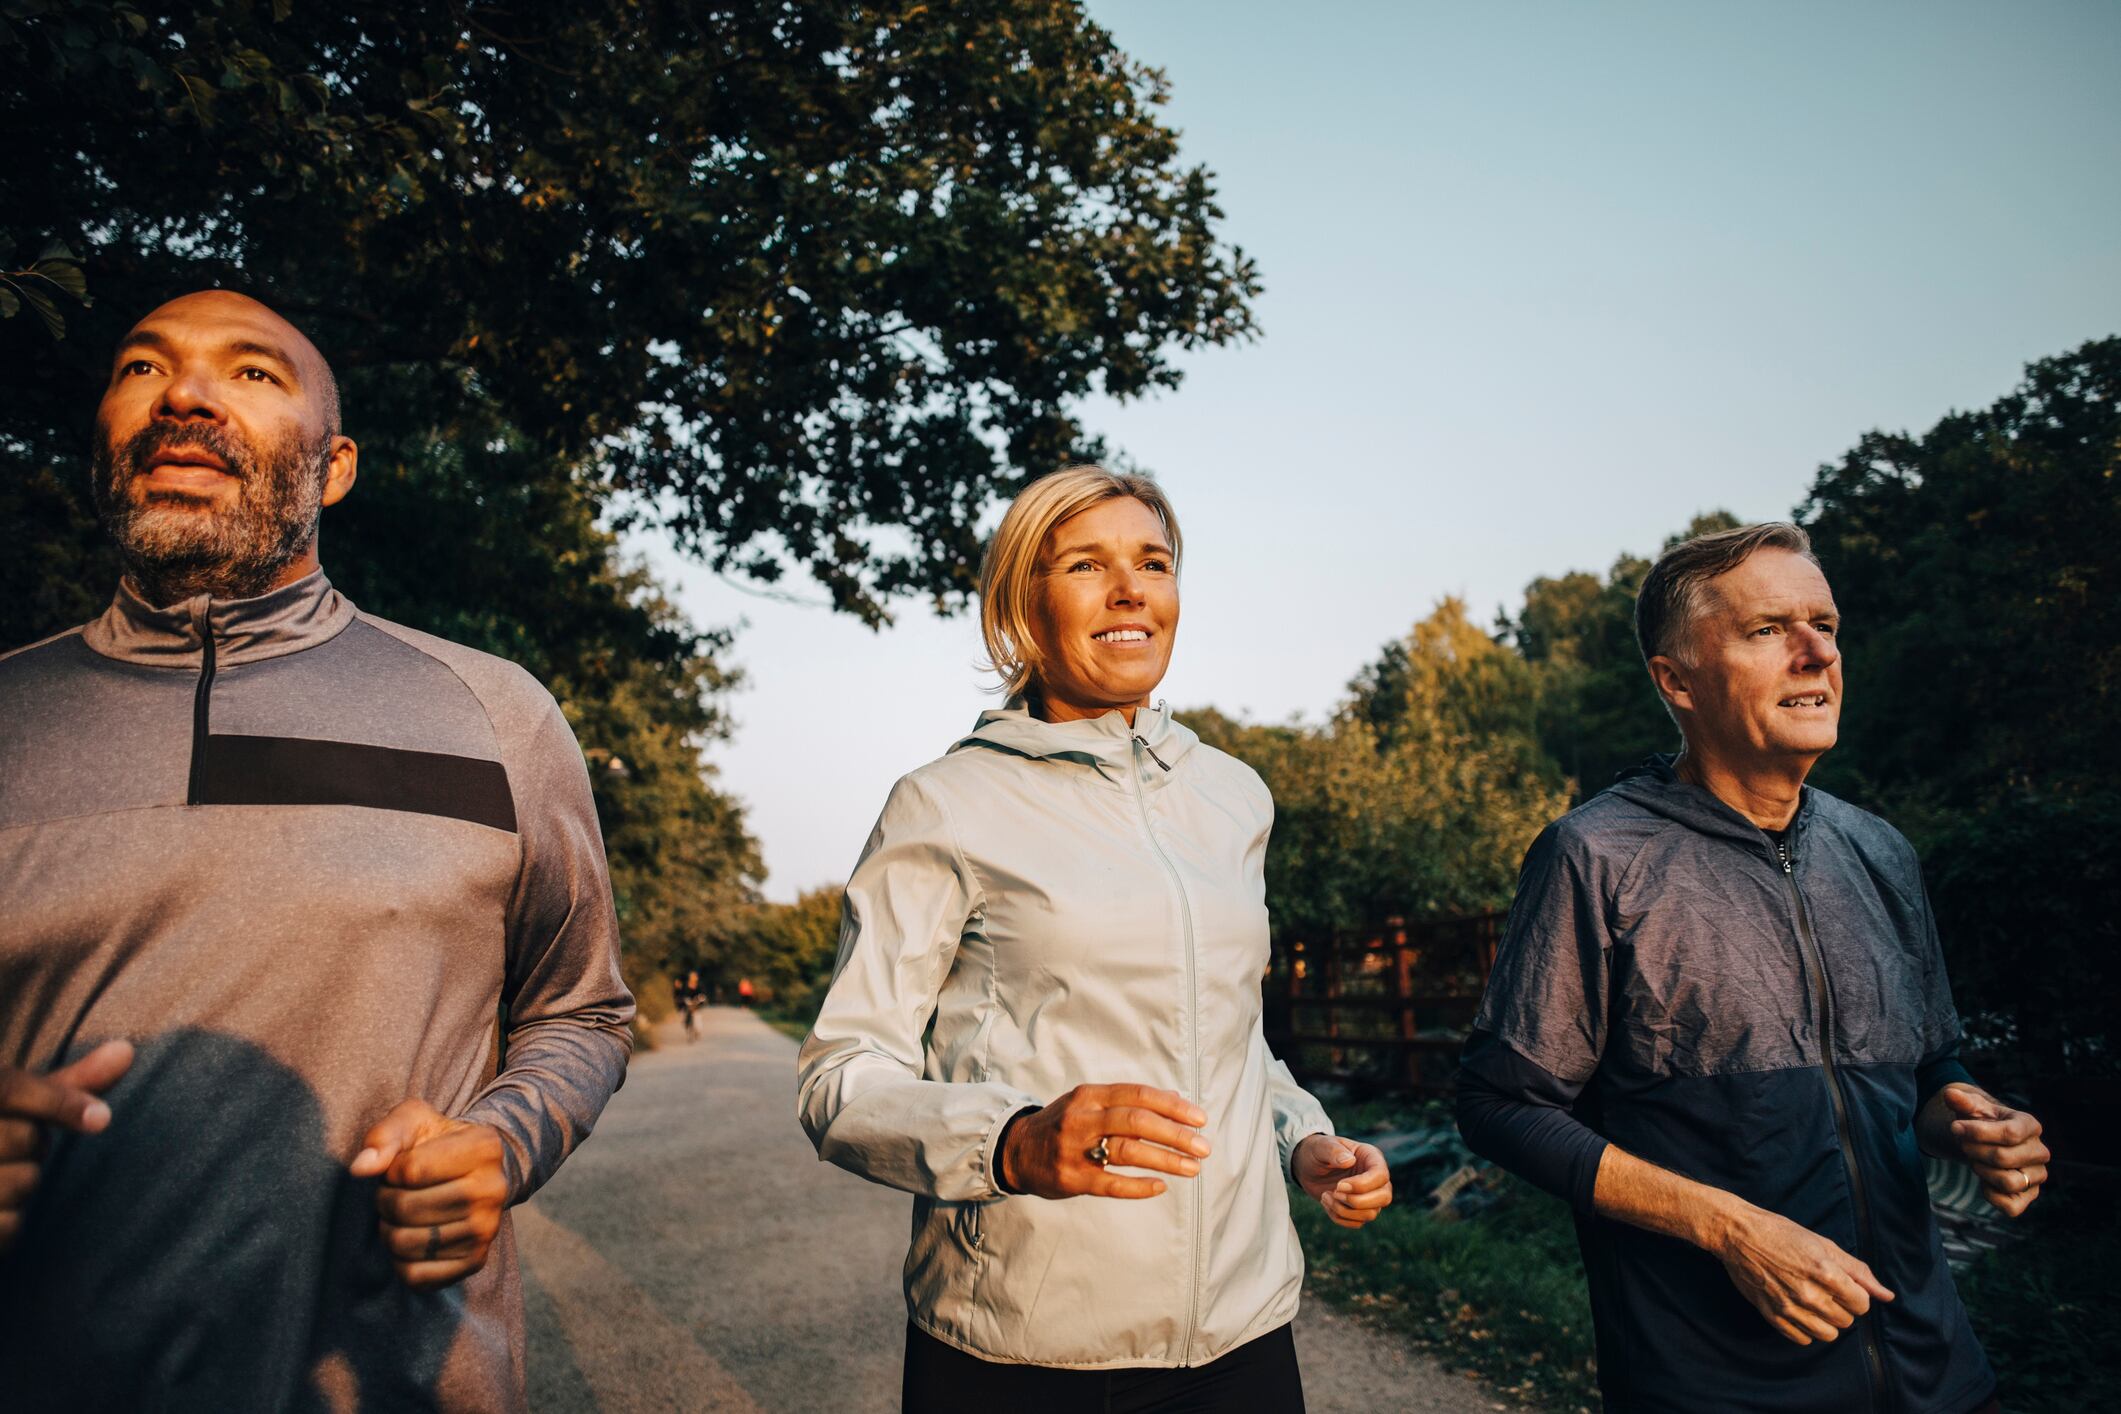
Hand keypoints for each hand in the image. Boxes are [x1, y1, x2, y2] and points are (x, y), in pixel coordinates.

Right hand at [0, 1040, 134, 1251]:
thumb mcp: (14, 1107)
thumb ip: (66, 1084)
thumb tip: (128, 1050)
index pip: (7, 1089)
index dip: (56, 1101)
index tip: (102, 1119)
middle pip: (25, 1138)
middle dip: (33, 1146)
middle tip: (6, 1149)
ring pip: (22, 1182)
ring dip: (21, 1186)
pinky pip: (8, 1225)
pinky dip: (9, 1222)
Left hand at [351, 1099, 509, 1289]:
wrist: (475, 1173)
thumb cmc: (436, 1143)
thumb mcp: (414, 1121)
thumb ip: (384, 1135)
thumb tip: (361, 1168)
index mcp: (485, 1147)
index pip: (411, 1170)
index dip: (391, 1171)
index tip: (399, 1168)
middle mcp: (494, 1190)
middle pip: (407, 1209)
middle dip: (385, 1201)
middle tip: (392, 1194)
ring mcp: (487, 1230)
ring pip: (406, 1244)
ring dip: (389, 1231)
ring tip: (400, 1216)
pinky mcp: (475, 1261)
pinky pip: (416, 1276)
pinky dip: (400, 1261)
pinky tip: (410, 1239)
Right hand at [1000, 1084, 1209, 1199]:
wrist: (1017, 1150)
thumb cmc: (1065, 1125)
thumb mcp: (1090, 1103)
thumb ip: (1128, 1102)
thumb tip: (1178, 1102)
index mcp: (1090, 1095)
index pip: (1138, 1095)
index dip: (1172, 1106)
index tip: (1200, 1119)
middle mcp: (1082, 1118)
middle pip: (1137, 1121)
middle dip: (1175, 1134)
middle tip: (1204, 1147)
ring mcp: (1075, 1149)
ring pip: (1128, 1151)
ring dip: (1166, 1160)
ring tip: (1193, 1168)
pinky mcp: (1072, 1178)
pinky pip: (1111, 1184)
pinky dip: (1139, 1187)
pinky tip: (1160, 1187)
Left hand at [1292, 1134, 1392, 1228]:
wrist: (1308, 1167)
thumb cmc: (1317, 1151)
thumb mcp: (1321, 1146)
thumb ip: (1334, 1151)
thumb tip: (1349, 1161)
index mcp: (1371, 1157)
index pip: (1381, 1175)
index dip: (1362, 1185)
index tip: (1338, 1185)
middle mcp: (1376, 1178)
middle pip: (1384, 1198)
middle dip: (1356, 1201)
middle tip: (1334, 1192)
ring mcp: (1370, 1196)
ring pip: (1371, 1214)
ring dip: (1345, 1211)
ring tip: (1325, 1196)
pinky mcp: (1360, 1210)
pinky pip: (1358, 1223)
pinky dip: (1339, 1217)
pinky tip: (1326, 1202)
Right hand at [1715, 1205, 1893, 1344]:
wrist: (1739, 1234)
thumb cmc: (1782, 1233)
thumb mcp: (1824, 1244)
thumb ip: (1859, 1271)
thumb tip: (1888, 1295)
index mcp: (1827, 1273)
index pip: (1862, 1305)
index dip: (1856, 1295)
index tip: (1843, 1285)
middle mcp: (1810, 1295)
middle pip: (1846, 1321)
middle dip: (1841, 1307)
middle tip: (1825, 1289)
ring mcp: (1790, 1308)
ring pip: (1828, 1335)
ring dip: (1826, 1321)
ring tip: (1814, 1302)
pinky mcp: (1772, 1316)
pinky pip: (1802, 1339)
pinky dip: (1806, 1329)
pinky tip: (1800, 1311)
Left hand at [1934, 1084, 2048, 1217]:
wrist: (1987, 1141)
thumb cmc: (1981, 1121)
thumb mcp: (1972, 1108)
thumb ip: (1962, 1100)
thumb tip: (1950, 1093)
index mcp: (2030, 1126)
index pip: (2009, 1133)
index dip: (1977, 1132)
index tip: (1955, 1127)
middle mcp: (2040, 1151)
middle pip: (2004, 1158)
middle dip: (1975, 1151)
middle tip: (1964, 1145)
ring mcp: (2037, 1176)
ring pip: (2009, 1182)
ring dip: (1982, 1172)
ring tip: (1975, 1162)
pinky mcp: (2029, 1196)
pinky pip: (2012, 1207)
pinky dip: (1991, 1196)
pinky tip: (1983, 1182)